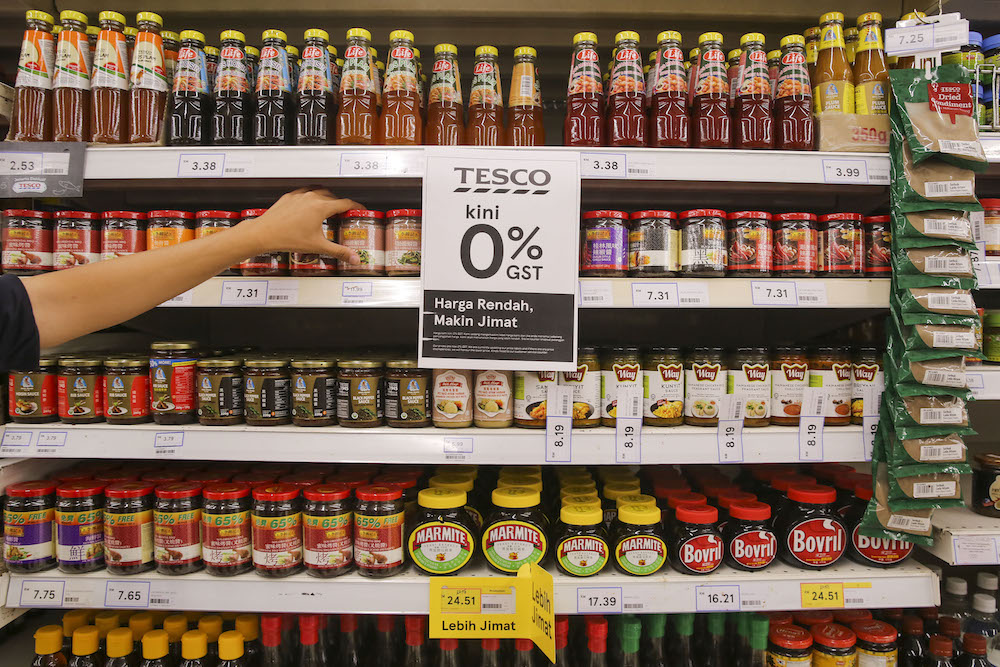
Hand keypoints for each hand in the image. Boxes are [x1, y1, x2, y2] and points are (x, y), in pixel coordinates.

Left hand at [248, 187, 363, 263]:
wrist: (264, 233)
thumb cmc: (287, 238)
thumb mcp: (318, 246)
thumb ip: (339, 252)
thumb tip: (353, 258)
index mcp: (321, 207)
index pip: (346, 203)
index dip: (355, 206)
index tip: (359, 209)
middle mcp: (311, 198)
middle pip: (333, 196)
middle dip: (340, 204)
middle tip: (343, 213)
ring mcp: (299, 196)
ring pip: (318, 191)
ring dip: (326, 198)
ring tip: (328, 207)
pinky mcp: (289, 197)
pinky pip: (304, 192)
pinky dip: (311, 196)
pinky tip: (309, 205)